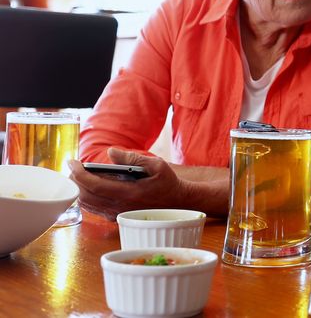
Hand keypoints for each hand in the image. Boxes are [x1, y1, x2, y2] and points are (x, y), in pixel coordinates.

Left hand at [68, 148, 227, 218]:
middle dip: (74, 181)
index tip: (72, 162)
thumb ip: (132, 158)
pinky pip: (94, 209)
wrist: (178, 203)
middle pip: (85, 196)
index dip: (79, 173)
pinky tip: (89, 187)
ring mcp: (117, 213)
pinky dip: (86, 197)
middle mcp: (119, 206)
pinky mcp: (116, 217)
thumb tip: (111, 152)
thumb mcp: (156, 165)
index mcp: (128, 193)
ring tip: (78, 176)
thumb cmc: (168, 182)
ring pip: (87, 204)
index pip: (94, 185)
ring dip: (79, 190)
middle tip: (73, 168)